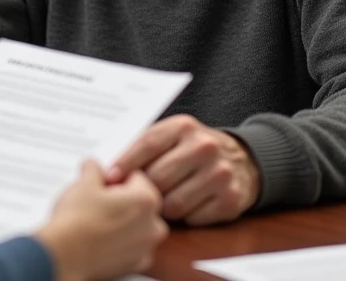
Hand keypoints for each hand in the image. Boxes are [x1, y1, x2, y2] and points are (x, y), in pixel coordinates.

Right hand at [36, 160, 166, 280]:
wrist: (62, 257)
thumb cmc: (76, 221)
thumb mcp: (84, 183)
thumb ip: (94, 169)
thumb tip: (93, 166)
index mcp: (146, 200)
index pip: (136, 177)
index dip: (115, 177)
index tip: (101, 183)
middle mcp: (153, 225)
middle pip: (140, 202)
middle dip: (121, 200)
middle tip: (96, 202)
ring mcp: (145, 248)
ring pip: (137, 226)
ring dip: (122, 221)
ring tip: (96, 221)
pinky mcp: (134, 265)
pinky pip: (132, 247)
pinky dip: (120, 243)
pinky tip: (100, 239)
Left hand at [109, 115, 259, 225]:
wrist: (242, 160)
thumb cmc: (191, 150)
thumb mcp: (170, 137)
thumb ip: (141, 147)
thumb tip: (103, 168)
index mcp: (184, 126)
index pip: (147, 144)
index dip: (126, 163)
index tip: (110, 178)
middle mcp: (205, 147)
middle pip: (158, 177)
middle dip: (143, 190)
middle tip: (135, 196)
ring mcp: (220, 173)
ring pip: (173, 203)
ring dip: (163, 207)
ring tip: (163, 200)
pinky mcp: (231, 199)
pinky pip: (192, 218)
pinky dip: (184, 217)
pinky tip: (187, 206)